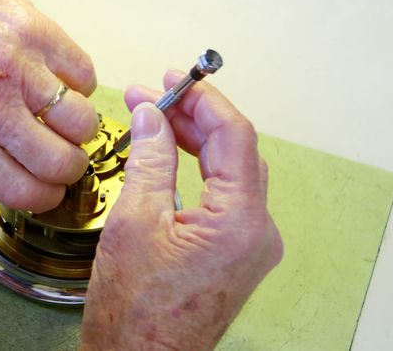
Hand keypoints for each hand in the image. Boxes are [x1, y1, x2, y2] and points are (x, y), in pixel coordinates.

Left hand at [0, 0, 98, 211]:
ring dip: (79, 127)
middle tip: (65, 157)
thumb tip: (13, 166)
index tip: (49, 191)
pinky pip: (84, 73)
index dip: (44, 198)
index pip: (22, 190)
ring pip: (82, 122)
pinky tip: (59, 78)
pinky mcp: (39, 32)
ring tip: (65, 116)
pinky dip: (79, 82)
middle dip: (69, 168)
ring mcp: (21, 67)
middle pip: (60, 162)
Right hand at [81, 72, 282, 349]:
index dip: (202, 101)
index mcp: (240, 223)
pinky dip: (198, 170)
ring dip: (195, 141)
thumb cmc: (136, 312)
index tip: (172, 80)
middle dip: (194, 117)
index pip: (234, 136)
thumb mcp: (134, 222)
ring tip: (154, 119)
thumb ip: (149, 159)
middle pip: (235, 151)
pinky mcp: (237, 256)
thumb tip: (152, 116)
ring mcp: (250, 247)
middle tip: (153, 96)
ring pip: (232, 173)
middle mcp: (257, 234)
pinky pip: (226, 198)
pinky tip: (169, 157)